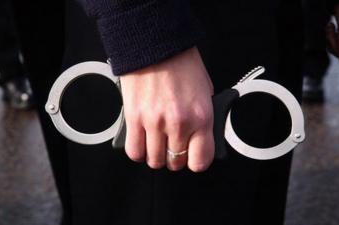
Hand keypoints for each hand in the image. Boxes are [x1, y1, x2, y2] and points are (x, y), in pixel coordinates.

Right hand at [119, 47, 214, 171]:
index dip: (195, 162)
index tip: (192, 157)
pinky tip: (142, 140)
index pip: (200, 161)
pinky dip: (138, 150)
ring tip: (156, 142)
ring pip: (154, 161)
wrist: (156, 44)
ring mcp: (154, 123)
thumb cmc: (181, 63)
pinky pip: (134, 151)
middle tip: (173, 146)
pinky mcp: (134, 118)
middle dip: (175, 158)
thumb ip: (202, 119)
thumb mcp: (205, 92)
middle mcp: (178, 123)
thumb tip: (198, 138)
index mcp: (201, 117)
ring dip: (156, 155)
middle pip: (175, 163)